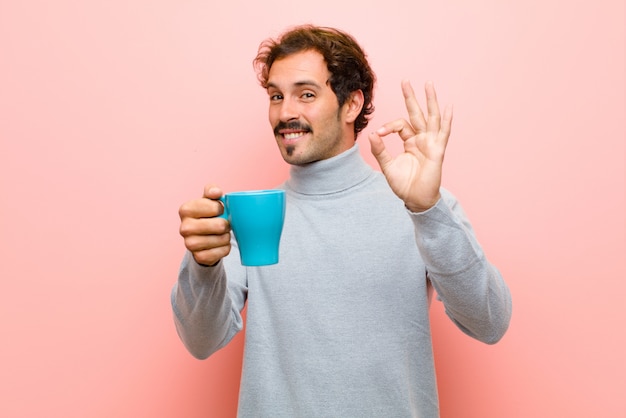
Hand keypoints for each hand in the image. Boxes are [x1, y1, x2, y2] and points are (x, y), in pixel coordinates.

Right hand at [179, 185, 230, 265]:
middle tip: (224, 224)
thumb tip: (216, 192)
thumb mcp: (208, 200)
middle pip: (219, 225)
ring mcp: (189, 244)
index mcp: (185, 209)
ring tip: (222, 234)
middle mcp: (184, 227)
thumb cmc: (207, 215)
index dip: (221, 208)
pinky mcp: (198, 257)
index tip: (219, 210)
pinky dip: (225, 248)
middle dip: (226, 224)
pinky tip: (220, 244)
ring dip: (226, 236)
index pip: (214, 207)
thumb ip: (212, 191)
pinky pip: (221, 252)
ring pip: (221, 239)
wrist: (202, 237)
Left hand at [368, 80, 452, 211]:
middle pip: (416, 113)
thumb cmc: (404, 185)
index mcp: (410, 141)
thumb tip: (372, 134)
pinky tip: (448, 106)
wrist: (416, 200)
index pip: (400, 125)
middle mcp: (421, 139)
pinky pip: (443, 133)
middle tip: (405, 81)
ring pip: (431, 117)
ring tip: (428, 84)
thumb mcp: (388, 166)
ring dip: (430, 100)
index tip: (379, 134)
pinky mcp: (438, 151)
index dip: (388, 126)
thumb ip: (380, 150)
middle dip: (411, 97)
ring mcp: (431, 143)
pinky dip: (446, 120)